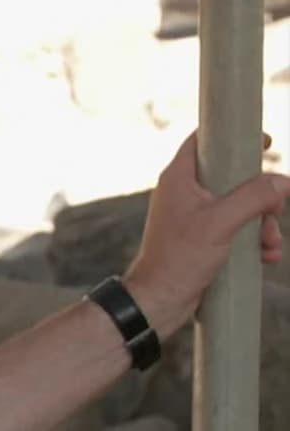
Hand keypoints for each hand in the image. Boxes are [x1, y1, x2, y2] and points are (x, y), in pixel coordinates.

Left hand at [125, 131, 289, 340]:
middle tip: (274, 211)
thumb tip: (282, 181)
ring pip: (237, 205)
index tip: (264, 142)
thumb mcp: (221, 223)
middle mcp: (185, 191)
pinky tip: (265, 256)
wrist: (159, 300)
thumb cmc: (180, 258)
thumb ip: (253, 198)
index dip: (234, 136)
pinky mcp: (201, 236)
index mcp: (180, 176)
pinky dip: (251, 238)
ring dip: (260, 222)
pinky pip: (233, 227)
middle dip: (259, 195)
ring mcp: (192, 214)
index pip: (204, 139)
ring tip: (270, 244)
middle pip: (230, 175)